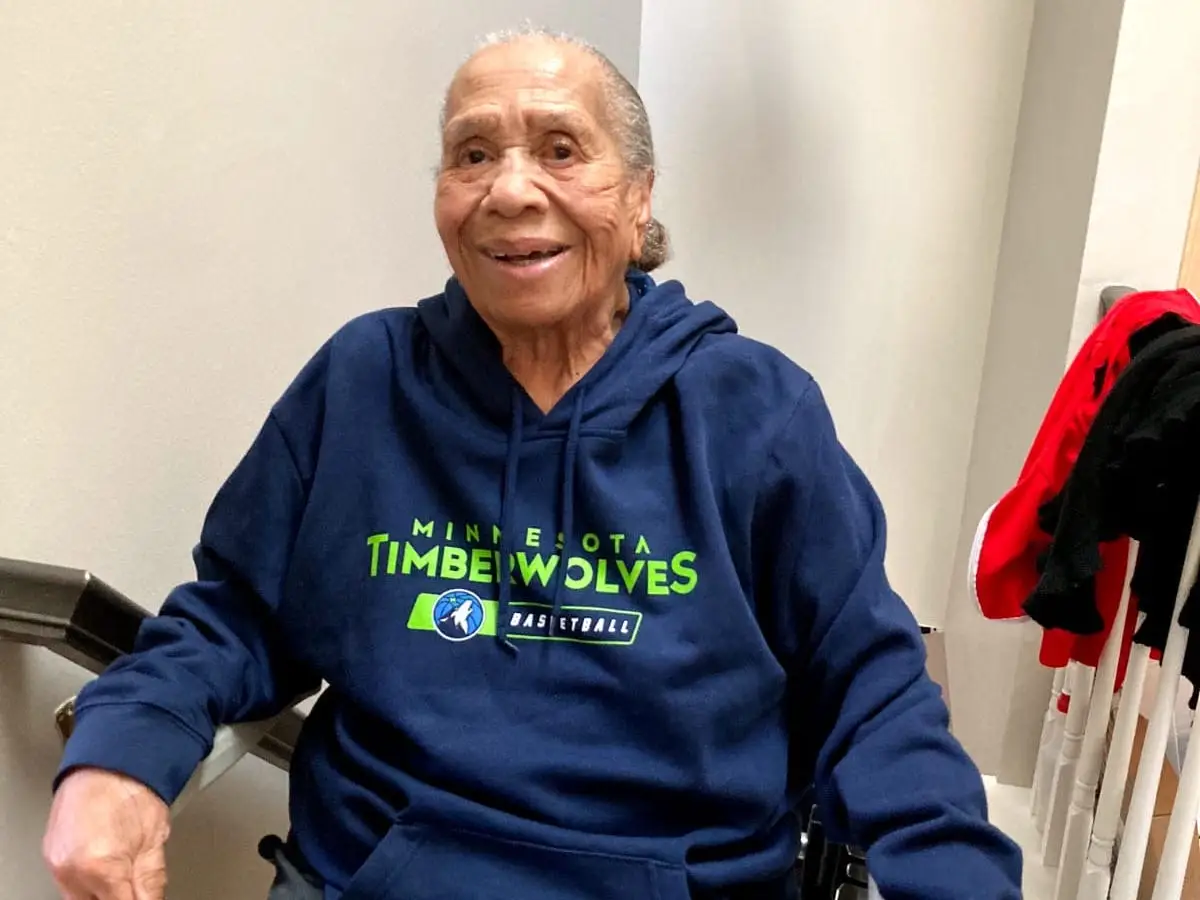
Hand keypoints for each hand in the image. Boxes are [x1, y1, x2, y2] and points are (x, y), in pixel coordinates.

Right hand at [43, 767, 170, 899]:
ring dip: (102, 892)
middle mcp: (72, 869)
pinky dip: (88, 879)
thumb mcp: (155, 840)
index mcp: (101, 866)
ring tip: (121, 868)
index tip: (143, 898)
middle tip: (133, 885)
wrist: (109, 759)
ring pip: (80, 898)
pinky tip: (105, 862)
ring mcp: (57, 863)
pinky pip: (69, 882)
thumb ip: (151, 882)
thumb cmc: (134, 788)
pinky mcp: (50, 856)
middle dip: (117, 897)